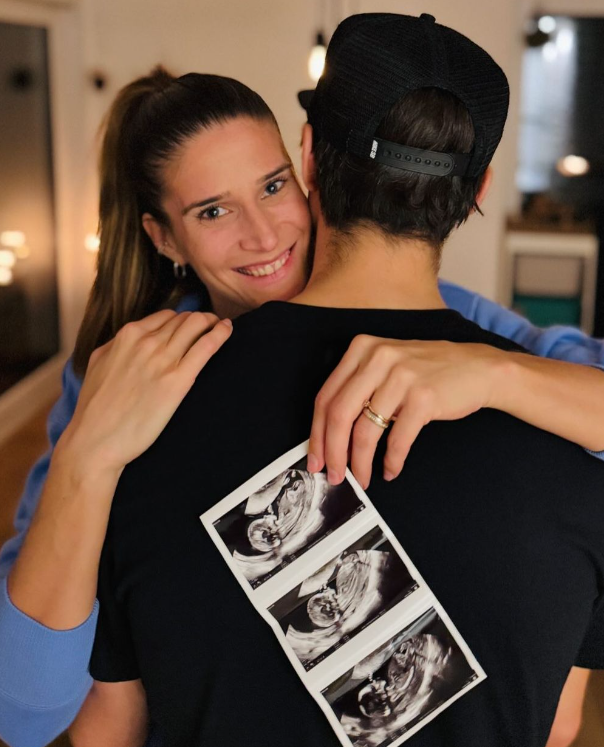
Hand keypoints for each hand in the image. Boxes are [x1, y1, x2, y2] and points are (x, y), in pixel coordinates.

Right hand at [59, 310, 232, 475]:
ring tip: (220, 327)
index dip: (181, 320)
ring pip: (196, 325)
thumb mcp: (99, 364)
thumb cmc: (95, 410)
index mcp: (126, 336)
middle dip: (199, 320)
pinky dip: (221, 333)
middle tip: (210, 327)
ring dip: (211, 322)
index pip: (165, 317)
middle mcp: (145, 343)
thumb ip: (117, 346)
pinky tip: (227, 330)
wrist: (95, 441)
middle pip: (183, 319)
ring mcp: (162, 360)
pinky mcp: (178, 380)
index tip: (191, 327)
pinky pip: (206, 346)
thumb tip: (130, 340)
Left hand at [308, 335, 505, 488]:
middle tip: (334, 475)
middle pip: (339, 415)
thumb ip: (359, 388)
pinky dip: (391, 460)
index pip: (326, 397)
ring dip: (360, 462)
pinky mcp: (423, 397)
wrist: (478, 368)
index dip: (316, 434)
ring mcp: (401, 376)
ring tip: (362, 478)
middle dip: (332, 452)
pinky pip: (397, 438)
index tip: (315, 458)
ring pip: (365, 430)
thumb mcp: (387, 366)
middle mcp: (378, 358)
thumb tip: (330, 434)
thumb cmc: (429, 371)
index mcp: (362, 349)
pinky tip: (390, 470)